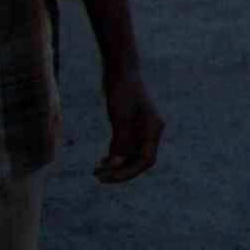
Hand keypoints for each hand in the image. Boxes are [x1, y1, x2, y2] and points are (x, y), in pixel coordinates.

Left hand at [95, 67, 163, 182]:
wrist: (121, 71)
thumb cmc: (123, 91)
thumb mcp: (120, 117)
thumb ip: (121, 141)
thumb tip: (117, 164)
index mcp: (153, 129)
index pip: (146, 160)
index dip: (128, 172)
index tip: (109, 177)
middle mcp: (150, 132)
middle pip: (138, 161)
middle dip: (120, 171)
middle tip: (98, 177)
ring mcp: (141, 129)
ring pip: (131, 156)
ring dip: (115, 166)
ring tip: (96, 172)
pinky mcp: (131, 126)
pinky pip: (125, 148)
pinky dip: (114, 156)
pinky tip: (101, 161)